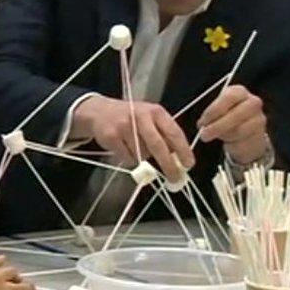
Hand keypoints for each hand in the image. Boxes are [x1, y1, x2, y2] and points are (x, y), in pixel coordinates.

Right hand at [72, 96, 194, 180]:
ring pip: (142, 154)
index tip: (189, 164)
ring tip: (135, 146)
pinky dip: (129, 158)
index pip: (174, 132)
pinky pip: (127, 158)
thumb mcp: (151, 118)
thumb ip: (165, 134)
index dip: (183, 150)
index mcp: (156, 111)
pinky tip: (124, 147)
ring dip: (143, 158)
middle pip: (158, 145)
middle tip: (175, 178)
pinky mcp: (112, 136)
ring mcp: (125, 125)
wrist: (101, 112)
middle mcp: (141, 116)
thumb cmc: (132, 117)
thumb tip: (179, 158)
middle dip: (168, 165)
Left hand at [197, 85, 266, 163]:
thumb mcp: (219, 110)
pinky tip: (227, 139)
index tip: (202, 122)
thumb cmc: (228, 116)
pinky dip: (232, 141)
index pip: (229, 98)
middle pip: (236, 114)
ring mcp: (259, 118)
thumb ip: (213, 113)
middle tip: (203, 135)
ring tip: (215, 135)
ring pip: (239, 129)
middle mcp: (252, 102)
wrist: (247, 131)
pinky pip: (243, 140)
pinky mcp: (260, 134)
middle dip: (217, 126)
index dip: (214, 110)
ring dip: (223, 134)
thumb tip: (202, 124)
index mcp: (239, 91)